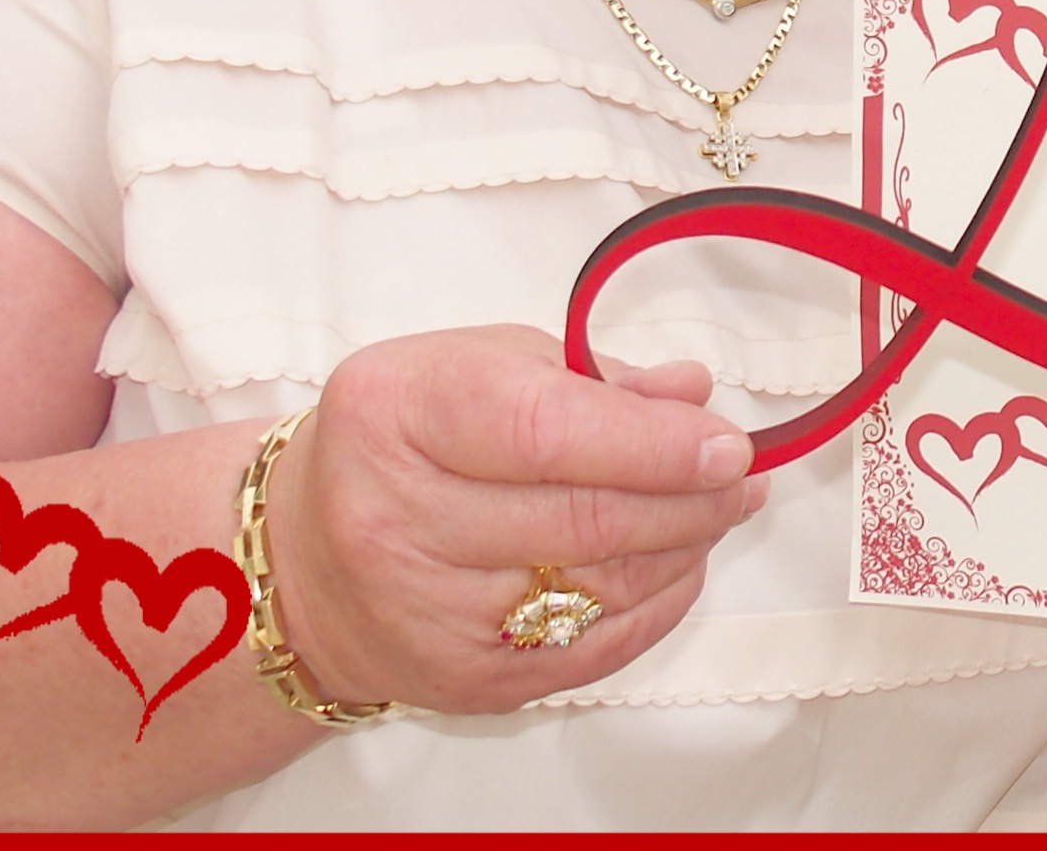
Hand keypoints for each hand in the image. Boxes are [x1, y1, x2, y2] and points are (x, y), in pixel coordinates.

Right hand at [262, 325, 763, 713]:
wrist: (306, 558)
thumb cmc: (404, 440)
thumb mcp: (478, 365)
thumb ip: (589, 374)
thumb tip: (691, 393)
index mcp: (398, 414)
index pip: (547, 434)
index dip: (653, 442)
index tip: (725, 441)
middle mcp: (397, 520)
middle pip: (586, 519)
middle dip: (690, 496)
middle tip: (739, 473)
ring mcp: (428, 613)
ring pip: (602, 587)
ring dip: (686, 545)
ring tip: (720, 506)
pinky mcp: (465, 680)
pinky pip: (596, 647)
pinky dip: (658, 602)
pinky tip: (678, 560)